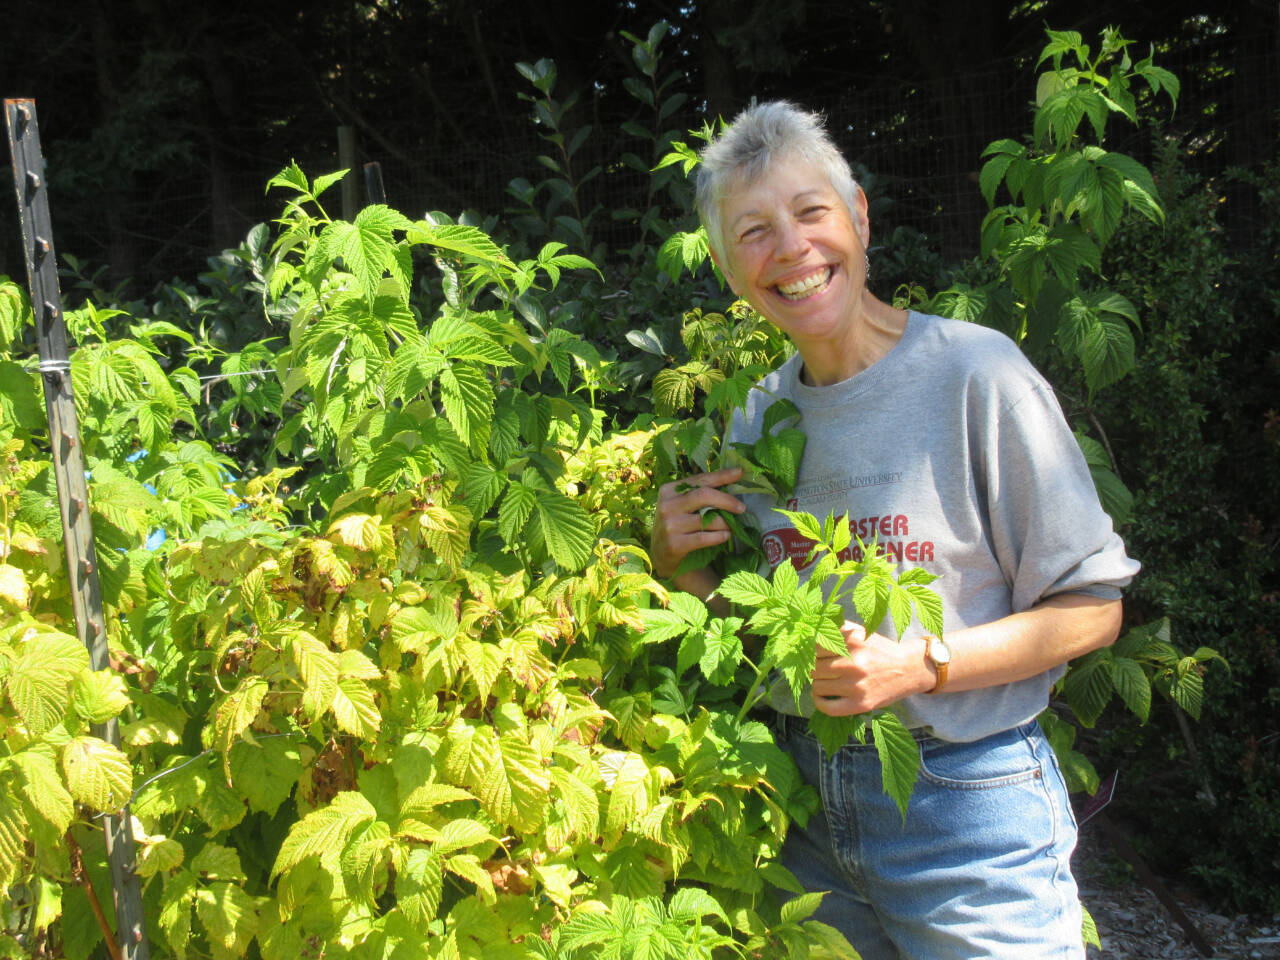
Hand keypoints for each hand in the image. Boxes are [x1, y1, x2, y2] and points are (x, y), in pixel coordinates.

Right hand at [650, 467, 745, 579]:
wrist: (660, 553)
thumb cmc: (678, 523)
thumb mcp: (682, 504)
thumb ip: (699, 493)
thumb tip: (732, 479)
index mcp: (669, 490)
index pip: (700, 480)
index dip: (722, 476)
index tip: (740, 472)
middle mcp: (667, 506)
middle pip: (704, 496)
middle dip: (727, 500)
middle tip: (742, 507)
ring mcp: (670, 525)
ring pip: (707, 520)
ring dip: (725, 523)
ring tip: (732, 526)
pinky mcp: (675, 544)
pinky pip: (704, 538)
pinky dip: (719, 536)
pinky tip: (726, 536)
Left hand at [810, 622, 933, 715]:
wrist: (909, 669)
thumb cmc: (879, 650)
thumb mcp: (860, 632)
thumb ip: (836, 628)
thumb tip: (807, 629)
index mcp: (851, 640)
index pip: (813, 646)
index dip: (811, 650)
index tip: (814, 653)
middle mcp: (853, 661)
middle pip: (814, 666)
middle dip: (814, 667)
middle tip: (822, 668)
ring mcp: (856, 684)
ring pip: (817, 685)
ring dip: (817, 684)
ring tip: (826, 680)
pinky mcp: (861, 704)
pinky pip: (827, 707)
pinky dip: (819, 702)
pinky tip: (822, 696)